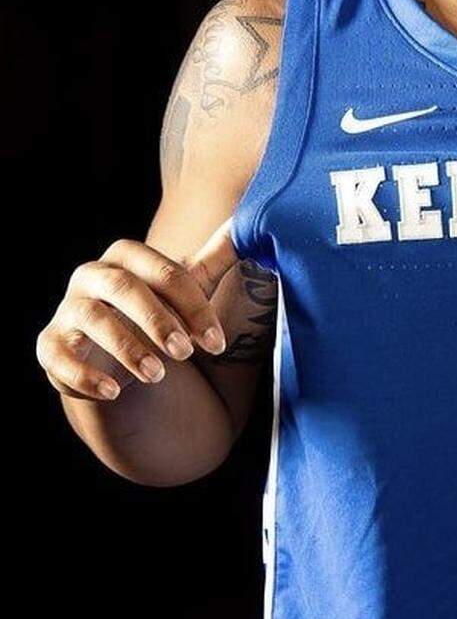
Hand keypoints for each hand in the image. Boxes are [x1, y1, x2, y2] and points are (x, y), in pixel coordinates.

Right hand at [36, 217, 239, 400]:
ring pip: (92, 319)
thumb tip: (243, 227)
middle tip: (185, 353)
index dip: (194, 306)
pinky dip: (85, 376)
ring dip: (127, 348)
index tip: (216, 342)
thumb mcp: (185, 289)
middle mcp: (91, 276)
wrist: (115, 350)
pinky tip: (114, 391)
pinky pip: (59, 357)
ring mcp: (67, 310)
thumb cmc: (155, 311)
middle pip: (123, 288)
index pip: (164, 272)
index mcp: (126, 257)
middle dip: (157, 320)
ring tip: (158, 375)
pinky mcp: (50, 345)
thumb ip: (212, 261)